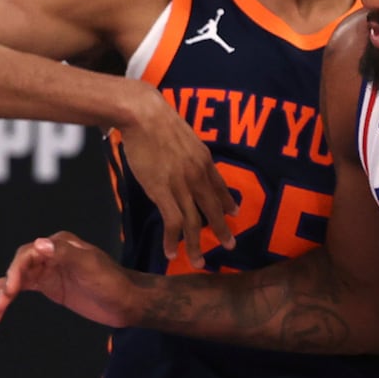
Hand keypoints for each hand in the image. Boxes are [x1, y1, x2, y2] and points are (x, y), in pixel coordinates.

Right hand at [0, 232, 134, 327]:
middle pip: (20, 265)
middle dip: (9, 281)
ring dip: (5, 292)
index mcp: (61, 243)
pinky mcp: (51, 286)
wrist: (127, 302)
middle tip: (3, 300)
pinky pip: (24, 287)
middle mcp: (52, 254)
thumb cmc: (112, 282)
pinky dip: (10, 295)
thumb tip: (39, 244)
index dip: (17, 269)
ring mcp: (50, 270)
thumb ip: (65, 255)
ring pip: (19, 278)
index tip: (14, 289)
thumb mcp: (90, 267)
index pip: (29, 252)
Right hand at [120, 84, 237, 267]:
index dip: (227, 202)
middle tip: (230, 245)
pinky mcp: (163, 192)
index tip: (234, 213)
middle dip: (222, 230)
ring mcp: (182, 186)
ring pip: (195, 223)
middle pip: (213, 209)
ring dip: (197, 245)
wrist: (145, 114)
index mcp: (204, 160)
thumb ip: (186, 151)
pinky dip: (173, 240)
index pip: (219, 186)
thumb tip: (181, 155)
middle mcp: (198, 176)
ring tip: (200, 262)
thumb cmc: (158, 119)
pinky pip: (173, 222)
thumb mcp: (183, 135)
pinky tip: (172, 253)